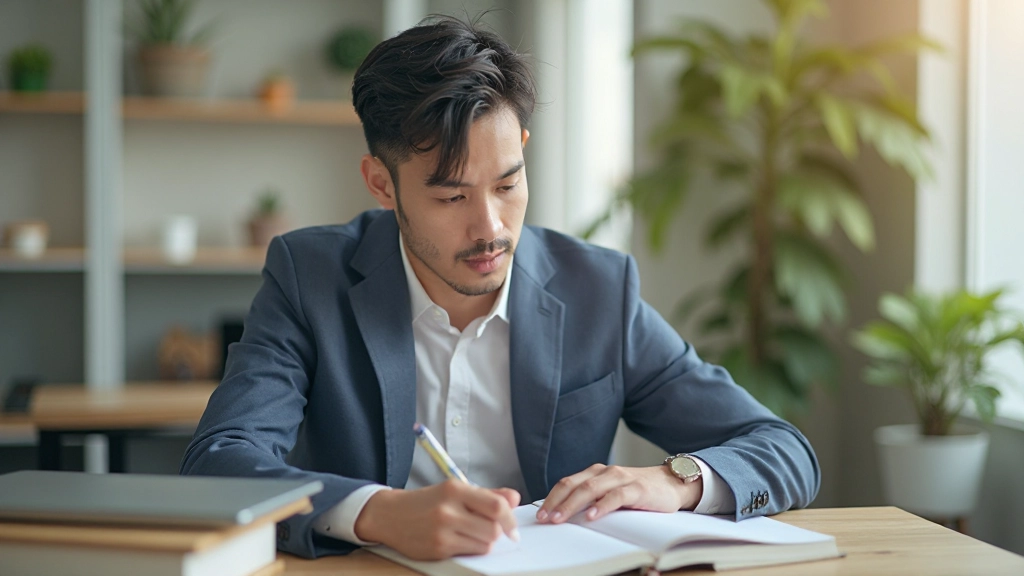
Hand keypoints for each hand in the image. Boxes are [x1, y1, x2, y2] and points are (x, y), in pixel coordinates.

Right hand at [354, 480, 520, 560]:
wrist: (390, 515)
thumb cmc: (427, 502)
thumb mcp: (456, 490)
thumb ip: (488, 494)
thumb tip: (515, 498)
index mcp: (455, 489)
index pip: (497, 505)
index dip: (510, 518)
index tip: (512, 526)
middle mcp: (448, 509)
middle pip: (494, 528)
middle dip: (498, 531)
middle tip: (491, 529)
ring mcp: (442, 531)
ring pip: (485, 544)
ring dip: (486, 541)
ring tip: (473, 533)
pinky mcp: (438, 549)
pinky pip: (470, 552)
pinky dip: (472, 548)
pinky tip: (460, 540)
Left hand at [537, 464, 700, 523]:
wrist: (671, 483)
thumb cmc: (638, 491)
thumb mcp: (610, 493)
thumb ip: (591, 499)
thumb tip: (564, 516)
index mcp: (595, 473)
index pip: (567, 483)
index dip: (551, 498)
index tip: (539, 515)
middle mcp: (605, 472)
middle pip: (573, 485)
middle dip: (556, 502)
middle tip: (544, 519)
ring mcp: (621, 478)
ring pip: (590, 489)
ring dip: (572, 504)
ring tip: (560, 518)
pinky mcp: (637, 488)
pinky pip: (616, 496)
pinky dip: (602, 506)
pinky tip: (592, 516)